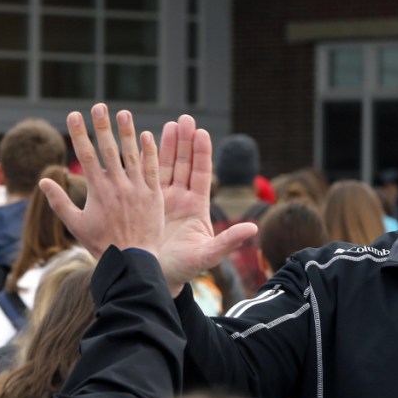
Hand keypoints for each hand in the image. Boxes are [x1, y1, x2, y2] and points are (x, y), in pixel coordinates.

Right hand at [41, 104, 162, 258]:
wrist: (131, 261)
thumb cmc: (101, 244)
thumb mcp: (75, 224)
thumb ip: (59, 202)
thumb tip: (43, 181)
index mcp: (97, 190)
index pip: (86, 155)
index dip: (79, 133)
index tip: (74, 114)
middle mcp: (117, 185)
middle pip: (109, 149)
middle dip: (102, 125)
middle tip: (99, 105)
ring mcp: (137, 189)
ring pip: (132, 154)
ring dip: (127, 132)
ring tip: (124, 113)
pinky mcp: (153, 195)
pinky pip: (152, 169)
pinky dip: (150, 151)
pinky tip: (147, 135)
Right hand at [157, 114, 257, 296]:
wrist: (156, 278)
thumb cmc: (183, 270)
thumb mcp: (207, 255)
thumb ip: (228, 241)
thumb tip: (253, 228)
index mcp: (197, 207)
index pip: (202, 174)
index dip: (202, 153)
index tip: (202, 132)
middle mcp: (182, 199)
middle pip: (185, 164)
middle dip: (186, 141)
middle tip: (186, 119)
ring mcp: (164, 199)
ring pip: (167, 166)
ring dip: (169, 145)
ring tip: (171, 123)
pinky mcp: (148, 203)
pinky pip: (148, 177)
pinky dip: (148, 160)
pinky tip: (144, 142)